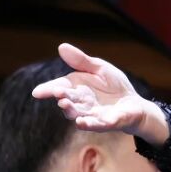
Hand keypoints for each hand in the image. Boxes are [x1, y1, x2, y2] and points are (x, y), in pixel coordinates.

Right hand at [31, 43, 167, 142]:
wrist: (134, 104)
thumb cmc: (114, 86)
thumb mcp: (100, 69)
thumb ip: (82, 61)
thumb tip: (61, 46)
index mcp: (77, 88)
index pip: (60, 87)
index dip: (48, 90)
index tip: (37, 92)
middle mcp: (81, 103)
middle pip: (68, 101)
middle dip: (62, 97)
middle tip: (57, 92)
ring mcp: (93, 115)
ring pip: (79, 114)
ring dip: (71, 111)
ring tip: (65, 104)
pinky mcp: (108, 122)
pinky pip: (97, 124)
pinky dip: (89, 124)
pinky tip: (81, 123)